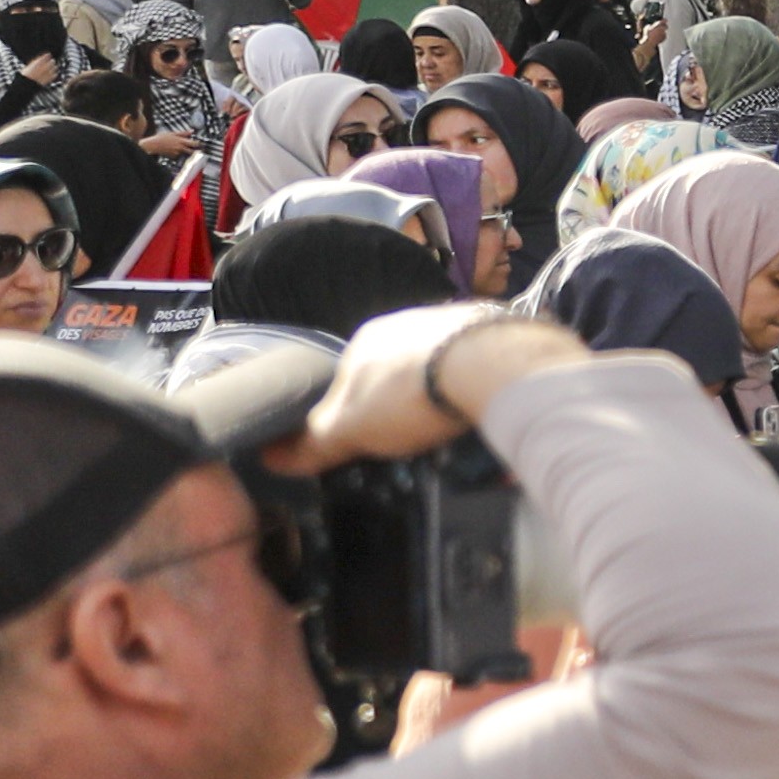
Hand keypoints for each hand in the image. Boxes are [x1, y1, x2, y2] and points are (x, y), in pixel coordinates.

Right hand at [285, 309, 584, 467]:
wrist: (495, 366)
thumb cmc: (411, 394)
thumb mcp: (351, 428)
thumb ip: (315, 442)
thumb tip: (272, 457)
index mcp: (370, 338)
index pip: (352, 377)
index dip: (357, 411)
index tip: (373, 438)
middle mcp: (415, 321)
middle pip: (402, 369)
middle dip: (408, 400)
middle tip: (420, 435)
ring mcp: (462, 323)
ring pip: (446, 363)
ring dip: (449, 391)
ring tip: (458, 426)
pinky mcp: (506, 334)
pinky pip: (487, 365)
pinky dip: (485, 386)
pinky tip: (491, 409)